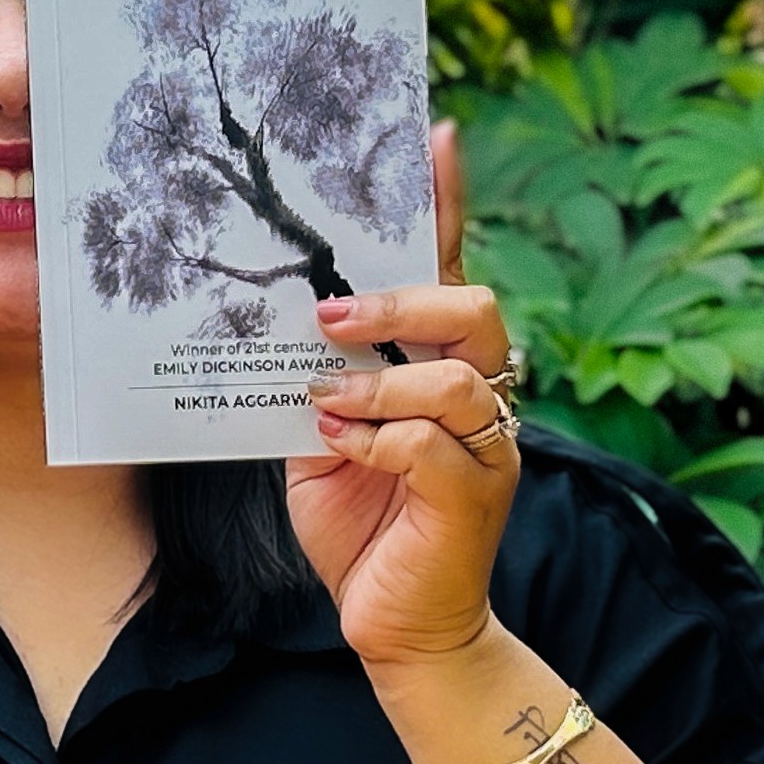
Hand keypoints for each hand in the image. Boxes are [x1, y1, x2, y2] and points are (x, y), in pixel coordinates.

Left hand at [288, 119, 521, 667]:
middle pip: (478, 310)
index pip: (449, 272)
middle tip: (333, 315)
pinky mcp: (474, 499)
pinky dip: (381, 441)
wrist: (393, 627)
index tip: (435, 136)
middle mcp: (479, 399)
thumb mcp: (321, 438)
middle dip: (404, 301)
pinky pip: (437, 448)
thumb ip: (316, 379)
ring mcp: (486, 449)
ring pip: (459, 378)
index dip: (447, 207)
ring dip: (381, 382)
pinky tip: (342, 451)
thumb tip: (277, 320)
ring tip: (327, 403)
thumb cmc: (360, 526)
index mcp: (440, 369)